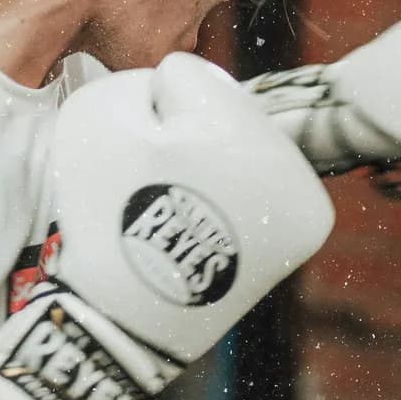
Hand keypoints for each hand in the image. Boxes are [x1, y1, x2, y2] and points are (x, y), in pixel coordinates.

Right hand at [0, 53, 332, 399]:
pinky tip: (201, 230)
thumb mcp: (96, 117)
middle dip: (183, 137)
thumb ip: (138, 79)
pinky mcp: (300, 237)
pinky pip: (255, 190)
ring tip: (175, 213)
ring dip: (207, 166)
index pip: (182, 75)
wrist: (123, 324)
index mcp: (247, 125)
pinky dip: (227, 200)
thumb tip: (176, 95)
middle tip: (154, 194)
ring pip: (239, 149)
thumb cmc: (104, 216)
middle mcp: (293, 158)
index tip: (136, 165)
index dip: (143, 112)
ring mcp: (304, 201)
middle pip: (222, 111)